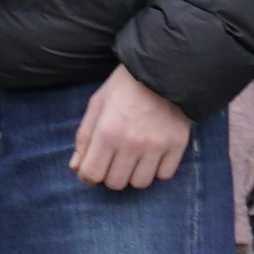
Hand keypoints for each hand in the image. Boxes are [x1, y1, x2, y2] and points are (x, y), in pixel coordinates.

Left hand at [72, 67, 195, 193]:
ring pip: (140, 183)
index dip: (88, 174)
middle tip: (114, 160)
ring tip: (134, 158)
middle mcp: (131, 143)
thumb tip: (76, 167)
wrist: (163, 70)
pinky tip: (152, 155)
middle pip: (115, 183)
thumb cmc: (124, 87)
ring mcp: (156, 146)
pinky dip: (156, 170)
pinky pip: (164, 175)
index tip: (93, 166)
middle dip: (110, 175)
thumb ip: (84, 138)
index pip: (91, 175)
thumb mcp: (97, 105)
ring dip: (133, 174)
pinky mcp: (177, 145)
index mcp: (107, 132)